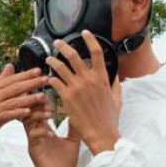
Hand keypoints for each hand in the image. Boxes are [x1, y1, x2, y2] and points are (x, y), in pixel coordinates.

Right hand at [0, 65, 47, 133]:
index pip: (12, 79)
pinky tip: (28, 112)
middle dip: (32, 83)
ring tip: (43, 96)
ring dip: (30, 99)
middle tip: (46, 79)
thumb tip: (10, 66)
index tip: (38, 71)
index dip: (26, 75)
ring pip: (15, 101)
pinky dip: (18, 113)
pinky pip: (8, 115)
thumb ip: (1, 79)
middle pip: (16, 88)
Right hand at [22, 102, 80, 166]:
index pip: (39, 110)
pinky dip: (41, 132)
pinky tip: (51, 133)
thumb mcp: (73, 141)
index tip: (50, 93)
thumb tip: (82, 111)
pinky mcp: (33, 150)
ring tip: (49, 113)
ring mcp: (34, 142)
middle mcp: (36, 134)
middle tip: (45, 97)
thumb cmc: (65, 163)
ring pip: (29, 122)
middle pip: (30, 112)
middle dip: (36, 104)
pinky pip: (33, 137)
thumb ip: (74, 127)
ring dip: (38, 115)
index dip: (42, 101)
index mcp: (44, 130)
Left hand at [46, 31, 120, 154]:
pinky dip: (51, 79)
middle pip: (74, 56)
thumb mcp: (117, 99)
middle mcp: (89, 80)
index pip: (96, 52)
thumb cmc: (110, 119)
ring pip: (61, 68)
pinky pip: (55, 83)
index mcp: (102, 78)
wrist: (102, 134)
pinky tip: (48, 78)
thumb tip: (116, 75)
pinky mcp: (66, 98)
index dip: (90, 39)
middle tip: (57, 42)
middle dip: (63, 46)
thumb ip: (115, 85)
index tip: (84, 33)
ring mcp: (76, 88)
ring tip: (48, 59)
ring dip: (53, 61)